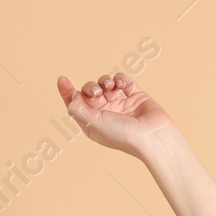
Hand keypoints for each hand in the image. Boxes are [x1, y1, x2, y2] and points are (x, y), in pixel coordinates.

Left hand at [56, 72, 176, 157]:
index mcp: (93, 124)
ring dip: (104, 81)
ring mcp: (121, 105)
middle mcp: (106, 114)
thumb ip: (79, 109)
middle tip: (96, 92)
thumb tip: (70, 96)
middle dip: (90, 87)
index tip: (62, 79)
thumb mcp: (94, 124)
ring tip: (108, 86)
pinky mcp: (136, 96)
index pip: (76, 105)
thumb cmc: (123, 136)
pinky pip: (124, 81)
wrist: (153, 137)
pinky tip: (121, 84)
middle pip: (89, 93)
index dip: (67, 92)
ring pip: (106, 85)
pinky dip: (120, 78)